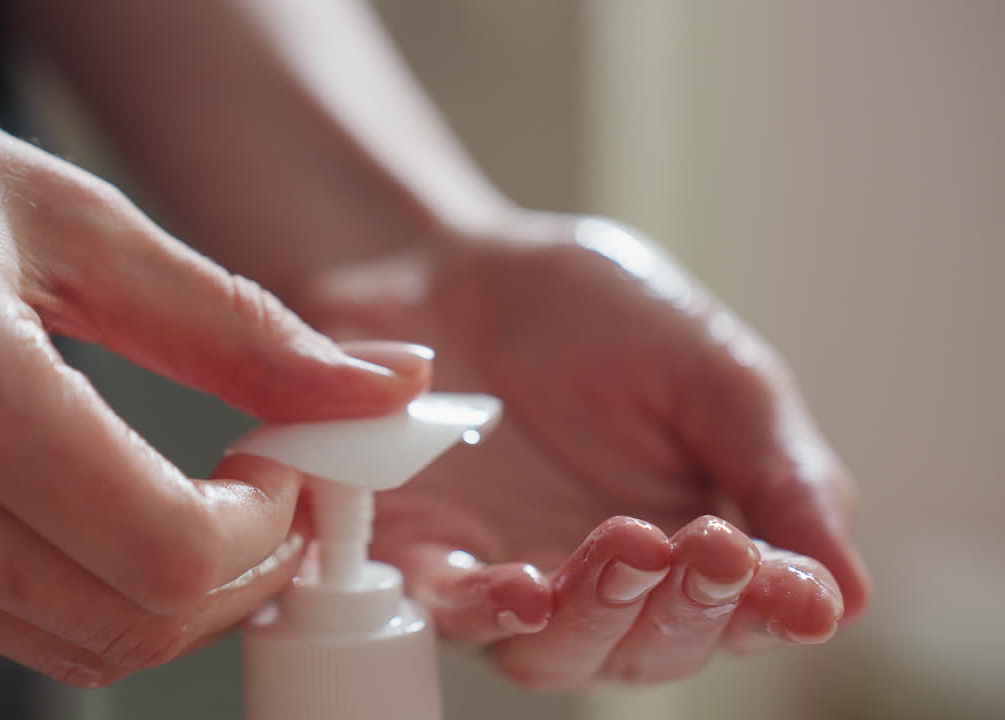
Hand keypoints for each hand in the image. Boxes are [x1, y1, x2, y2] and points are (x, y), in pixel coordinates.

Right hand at [0, 24, 428, 686]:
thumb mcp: (73, 219)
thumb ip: (240, 327)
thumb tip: (380, 389)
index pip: (166, 553)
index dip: (268, 533)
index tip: (297, 470)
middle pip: (130, 627)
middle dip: (239, 575)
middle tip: (274, 490)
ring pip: (71, 644)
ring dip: (170, 590)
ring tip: (205, 497)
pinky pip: (0, 615)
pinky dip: (85, 579)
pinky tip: (100, 498)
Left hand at [297, 212, 869, 689]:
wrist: (469, 263)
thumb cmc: (600, 316)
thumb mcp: (714, 377)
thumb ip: (779, 477)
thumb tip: (849, 594)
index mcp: (689, 541)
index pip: (742, 611)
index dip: (771, 612)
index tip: (795, 587)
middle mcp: (600, 578)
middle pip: (651, 648)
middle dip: (687, 612)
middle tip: (711, 550)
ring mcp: (510, 571)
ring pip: (556, 652)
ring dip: (598, 616)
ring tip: (630, 547)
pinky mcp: (427, 551)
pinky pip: (452, 608)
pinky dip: (489, 609)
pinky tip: (524, 587)